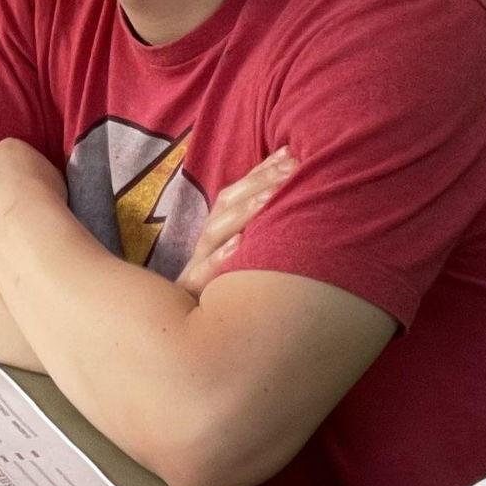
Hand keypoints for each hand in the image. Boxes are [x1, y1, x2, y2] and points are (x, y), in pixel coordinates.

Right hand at [176, 148, 294, 298]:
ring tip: (270, 198)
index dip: (261, 171)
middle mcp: (207, 242)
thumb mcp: (245, 257)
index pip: (237, 192)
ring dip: (243, 212)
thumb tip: (294, 196)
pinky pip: (204, 273)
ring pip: (215, 232)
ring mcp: (198, 265)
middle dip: (258, 183)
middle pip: (226, 204)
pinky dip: (221, 257)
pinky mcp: (192, 292)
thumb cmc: (228, 289)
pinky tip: (239, 245)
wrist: (190, 331)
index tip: (290, 153)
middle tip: (291, 169)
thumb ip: (261, 228)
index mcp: (219, 230)